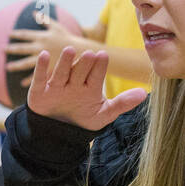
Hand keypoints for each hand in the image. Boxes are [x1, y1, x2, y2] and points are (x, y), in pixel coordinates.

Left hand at [6, 13, 95, 86]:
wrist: (84, 53)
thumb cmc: (69, 39)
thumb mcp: (57, 27)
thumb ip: (44, 20)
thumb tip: (34, 12)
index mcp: (43, 37)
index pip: (26, 34)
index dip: (16, 34)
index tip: (9, 34)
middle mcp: (42, 48)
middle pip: (22, 48)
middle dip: (11, 48)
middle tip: (2, 49)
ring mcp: (45, 59)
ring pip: (26, 63)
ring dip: (16, 65)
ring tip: (7, 67)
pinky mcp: (49, 70)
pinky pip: (36, 76)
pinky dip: (28, 80)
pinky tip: (21, 83)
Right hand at [27, 47, 146, 130]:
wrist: (58, 134)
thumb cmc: (82, 120)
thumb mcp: (103, 114)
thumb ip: (122, 104)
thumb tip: (144, 94)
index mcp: (90, 86)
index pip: (96, 75)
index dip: (99, 66)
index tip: (103, 56)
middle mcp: (74, 83)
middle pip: (79, 71)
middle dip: (84, 63)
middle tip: (89, 54)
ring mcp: (57, 86)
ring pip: (62, 72)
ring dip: (65, 62)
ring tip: (70, 50)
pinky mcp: (40, 92)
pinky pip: (40, 78)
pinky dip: (41, 68)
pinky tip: (44, 56)